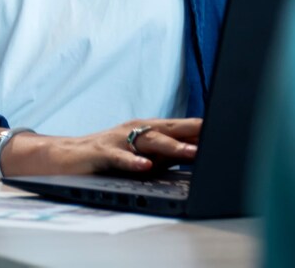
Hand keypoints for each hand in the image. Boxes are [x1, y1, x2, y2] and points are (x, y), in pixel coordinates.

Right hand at [7, 118, 200, 177]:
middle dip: (194, 133)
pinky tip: (145, 167)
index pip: (182, 128)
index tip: (230, 131)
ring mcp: (118, 139)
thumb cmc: (109, 157)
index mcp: (149, 129)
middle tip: (218, 138)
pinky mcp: (100, 152)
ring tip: (191, 154)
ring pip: (148, 141)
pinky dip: (132, 162)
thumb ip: (171, 154)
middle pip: (169, 129)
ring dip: (171, 147)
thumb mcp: (145, 156)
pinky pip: (118, 158)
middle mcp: (135, 130)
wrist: (65, 156)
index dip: (204, 131)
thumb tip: (202, 153)